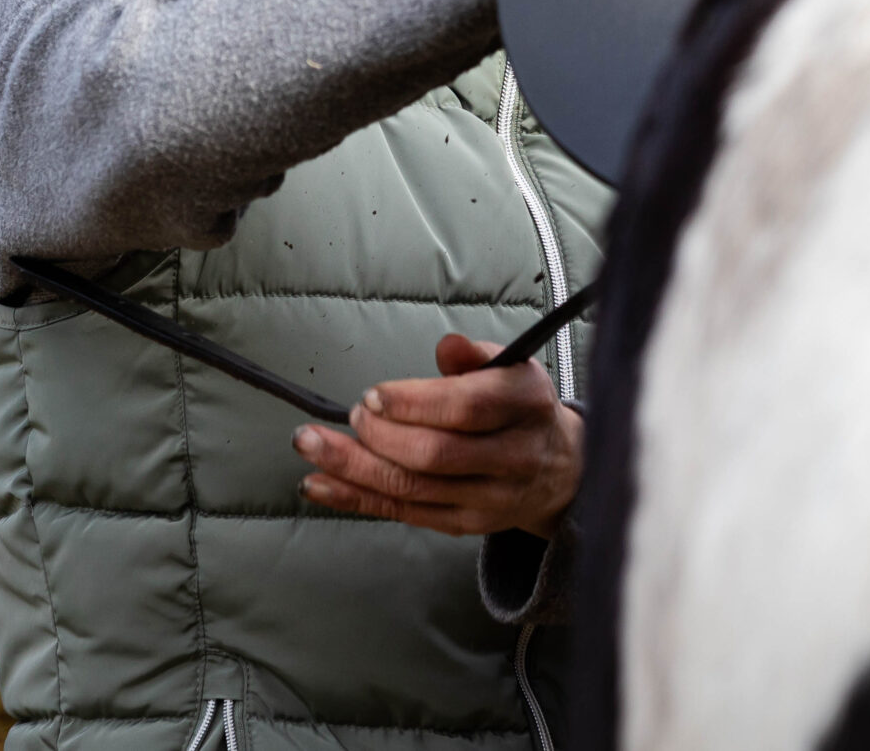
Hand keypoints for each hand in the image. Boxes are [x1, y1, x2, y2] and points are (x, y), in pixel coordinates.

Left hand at [291, 333, 582, 536]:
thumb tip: (447, 346)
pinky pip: (402, 512)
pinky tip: (319, 483)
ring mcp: (489, 497)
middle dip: (380, 436)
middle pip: (436, 454)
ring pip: (412, 487)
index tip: (373, 394)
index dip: (415, 402)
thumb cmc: (519, 408)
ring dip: (353, 468)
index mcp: (526, 404)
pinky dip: (355, 498)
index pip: (469, 408)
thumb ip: (474, 355)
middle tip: (351, 416)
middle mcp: (513, 455)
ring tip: (310, 445)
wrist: (559, 468)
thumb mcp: (511, 368)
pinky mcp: (465, 524)